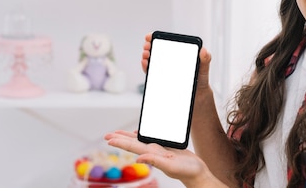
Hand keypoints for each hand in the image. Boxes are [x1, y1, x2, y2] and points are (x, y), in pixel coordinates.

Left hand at [104, 130, 225, 187]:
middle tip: (107, 134)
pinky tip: (141, 133)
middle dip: (120, 138)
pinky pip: (152, 139)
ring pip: (141, 140)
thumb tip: (137, 158)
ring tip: (120, 132)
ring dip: (130, 136)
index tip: (108, 139)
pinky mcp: (167, 148)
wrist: (197, 173)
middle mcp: (154, 152)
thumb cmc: (186, 171)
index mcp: (152, 155)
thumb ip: (155, 161)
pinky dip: (145, 135)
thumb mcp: (170, 166)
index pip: (132, 147)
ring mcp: (160, 150)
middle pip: (133, 142)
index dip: (120, 142)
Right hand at [142, 33, 212, 91]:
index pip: (165, 42)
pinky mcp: (160, 79)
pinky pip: (151, 72)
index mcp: (178, 53)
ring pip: (151, 60)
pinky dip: (146, 67)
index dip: (156, 38)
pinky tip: (146, 64)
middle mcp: (169, 59)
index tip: (151, 36)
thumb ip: (205, 59)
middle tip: (148, 47)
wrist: (197, 95)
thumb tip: (204, 51)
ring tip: (146, 55)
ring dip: (146, 56)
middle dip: (149, 46)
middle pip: (155, 50)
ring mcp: (164, 69)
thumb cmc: (200, 79)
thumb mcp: (203, 68)